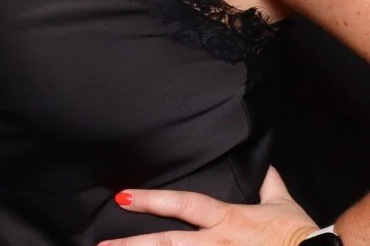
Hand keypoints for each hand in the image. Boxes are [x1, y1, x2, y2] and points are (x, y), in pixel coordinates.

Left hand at [101, 166, 317, 245]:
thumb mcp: (281, 204)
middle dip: (134, 244)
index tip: (123, 197)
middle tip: (103, 245)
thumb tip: (263, 165)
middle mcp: (219, 243)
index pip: (183, 204)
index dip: (152, 200)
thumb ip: (266, 183)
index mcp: (228, 219)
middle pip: (169, 243)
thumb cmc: (300, 235)